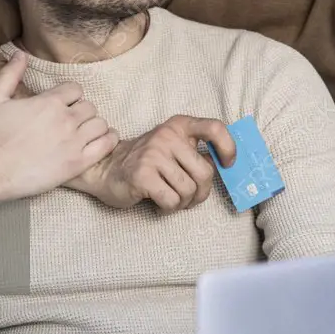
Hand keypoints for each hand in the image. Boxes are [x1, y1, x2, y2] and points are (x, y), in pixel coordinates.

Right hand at [0, 51, 117, 201]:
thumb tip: (20, 54)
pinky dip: (108, 140)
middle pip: (89, 106)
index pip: (75, 89)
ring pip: (100, 124)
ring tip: (86, 132)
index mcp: (49, 102)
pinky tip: (102, 140)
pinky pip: (105, 145)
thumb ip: (10, 74)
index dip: (70, 96)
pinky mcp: (77, 163)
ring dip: (95, 125)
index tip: (63, 105)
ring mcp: (74, 141)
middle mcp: (66, 119)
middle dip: (82, 111)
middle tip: (72, 122)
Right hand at [72, 115, 236, 214]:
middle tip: (191, 197)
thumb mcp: (173, 147)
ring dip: (184, 202)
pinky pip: (172, 200)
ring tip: (172, 198)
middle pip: (205, 172)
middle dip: (202, 192)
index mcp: (179, 125)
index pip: (215, 128)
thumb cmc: (147, 162)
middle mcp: (167, 136)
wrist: (106, 168)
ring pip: (189, 190)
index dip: (229, 148)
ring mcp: (153, 155)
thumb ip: (196, 152)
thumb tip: (226, 168)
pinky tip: (160, 202)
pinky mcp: (142, 175)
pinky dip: (170, 208)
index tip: (228, 164)